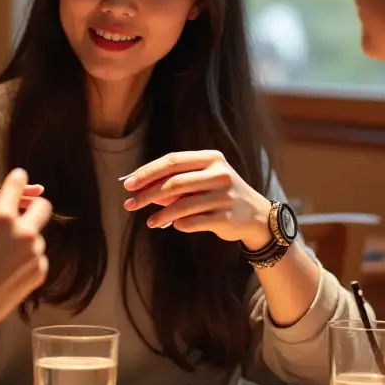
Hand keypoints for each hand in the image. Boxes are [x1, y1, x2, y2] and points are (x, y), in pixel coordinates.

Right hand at [0, 168, 50, 331]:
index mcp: (3, 217)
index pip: (17, 184)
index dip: (17, 180)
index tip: (18, 179)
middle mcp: (25, 231)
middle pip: (43, 206)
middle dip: (33, 206)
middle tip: (21, 214)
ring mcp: (35, 252)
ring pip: (38, 236)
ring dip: (26, 239)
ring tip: (5, 254)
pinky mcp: (40, 271)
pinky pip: (37, 257)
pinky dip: (27, 259)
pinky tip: (9, 270)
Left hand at [122, 150, 271, 249]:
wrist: (256, 215)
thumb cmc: (220, 194)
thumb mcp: (202, 180)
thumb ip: (176, 182)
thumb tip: (142, 189)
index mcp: (211, 158)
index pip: (172, 161)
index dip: (147, 172)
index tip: (128, 184)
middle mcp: (219, 173)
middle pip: (174, 182)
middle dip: (147, 194)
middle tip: (130, 204)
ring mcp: (224, 195)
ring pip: (181, 205)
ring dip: (160, 214)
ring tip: (150, 221)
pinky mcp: (226, 216)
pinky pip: (192, 222)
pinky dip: (178, 224)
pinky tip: (171, 225)